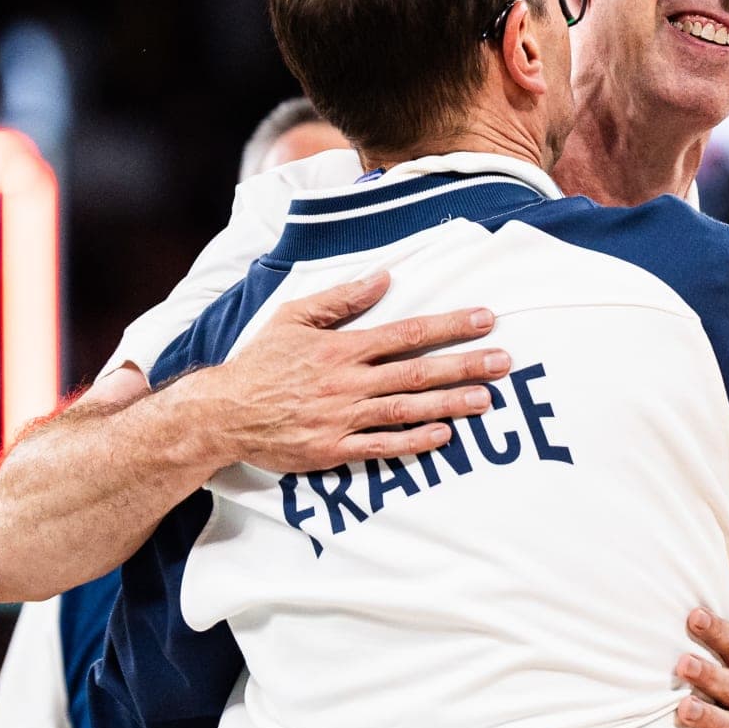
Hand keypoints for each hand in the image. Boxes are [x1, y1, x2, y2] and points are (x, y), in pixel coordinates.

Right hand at [191, 271, 507, 472]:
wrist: (224, 413)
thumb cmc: (262, 361)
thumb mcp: (295, 317)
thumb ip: (341, 299)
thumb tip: (383, 277)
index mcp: (342, 348)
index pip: (407, 332)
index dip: (449, 325)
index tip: (485, 319)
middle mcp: (349, 382)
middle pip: (417, 370)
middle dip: (465, 364)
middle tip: (504, 361)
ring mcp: (344, 418)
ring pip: (407, 409)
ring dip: (450, 403)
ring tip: (487, 399)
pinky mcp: (335, 450)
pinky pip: (382, 446)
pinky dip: (413, 441)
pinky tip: (443, 436)